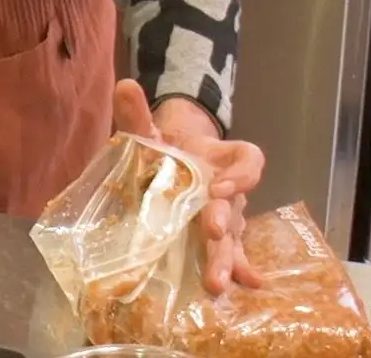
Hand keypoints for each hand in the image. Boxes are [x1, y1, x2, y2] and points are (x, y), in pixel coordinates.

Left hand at [112, 79, 266, 293]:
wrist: (174, 163)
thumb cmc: (167, 149)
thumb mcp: (151, 131)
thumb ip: (138, 113)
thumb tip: (123, 85)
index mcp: (222, 159)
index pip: (247, 160)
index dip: (241, 174)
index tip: (220, 186)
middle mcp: (231, 189)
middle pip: (236, 205)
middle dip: (223, 220)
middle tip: (212, 233)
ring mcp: (229, 216)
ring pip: (234, 236)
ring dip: (227, 257)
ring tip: (216, 281)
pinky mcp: (220, 238)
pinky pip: (235, 254)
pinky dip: (241, 268)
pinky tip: (247, 285)